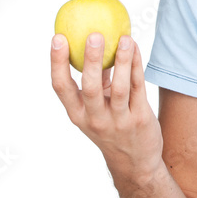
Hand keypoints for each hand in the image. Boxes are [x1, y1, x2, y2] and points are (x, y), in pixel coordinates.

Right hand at [51, 32, 163, 179]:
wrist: (135, 163)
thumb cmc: (111, 126)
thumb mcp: (95, 110)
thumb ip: (95, 82)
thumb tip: (91, 43)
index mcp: (77, 114)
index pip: (61, 87)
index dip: (57, 62)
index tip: (57, 38)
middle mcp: (94, 119)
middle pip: (89, 87)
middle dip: (90, 60)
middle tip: (94, 34)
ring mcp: (118, 120)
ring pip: (119, 87)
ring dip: (122, 60)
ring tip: (124, 38)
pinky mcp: (139, 118)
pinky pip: (138, 87)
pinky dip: (136, 65)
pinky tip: (135, 47)